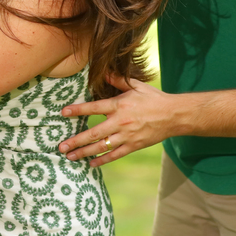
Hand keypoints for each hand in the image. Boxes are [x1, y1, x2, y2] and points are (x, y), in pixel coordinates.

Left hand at [58, 73, 189, 165]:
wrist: (174, 116)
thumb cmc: (154, 99)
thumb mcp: (136, 86)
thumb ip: (118, 80)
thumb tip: (103, 71)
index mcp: (119, 105)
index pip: (93, 108)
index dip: (77, 110)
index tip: (63, 112)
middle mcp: (120, 122)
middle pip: (93, 133)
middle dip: (75, 141)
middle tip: (61, 146)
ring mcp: (127, 136)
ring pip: (101, 146)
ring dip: (84, 152)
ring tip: (70, 156)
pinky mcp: (133, 146)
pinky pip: (114, 155)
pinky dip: (102, 160)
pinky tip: (91, 163)